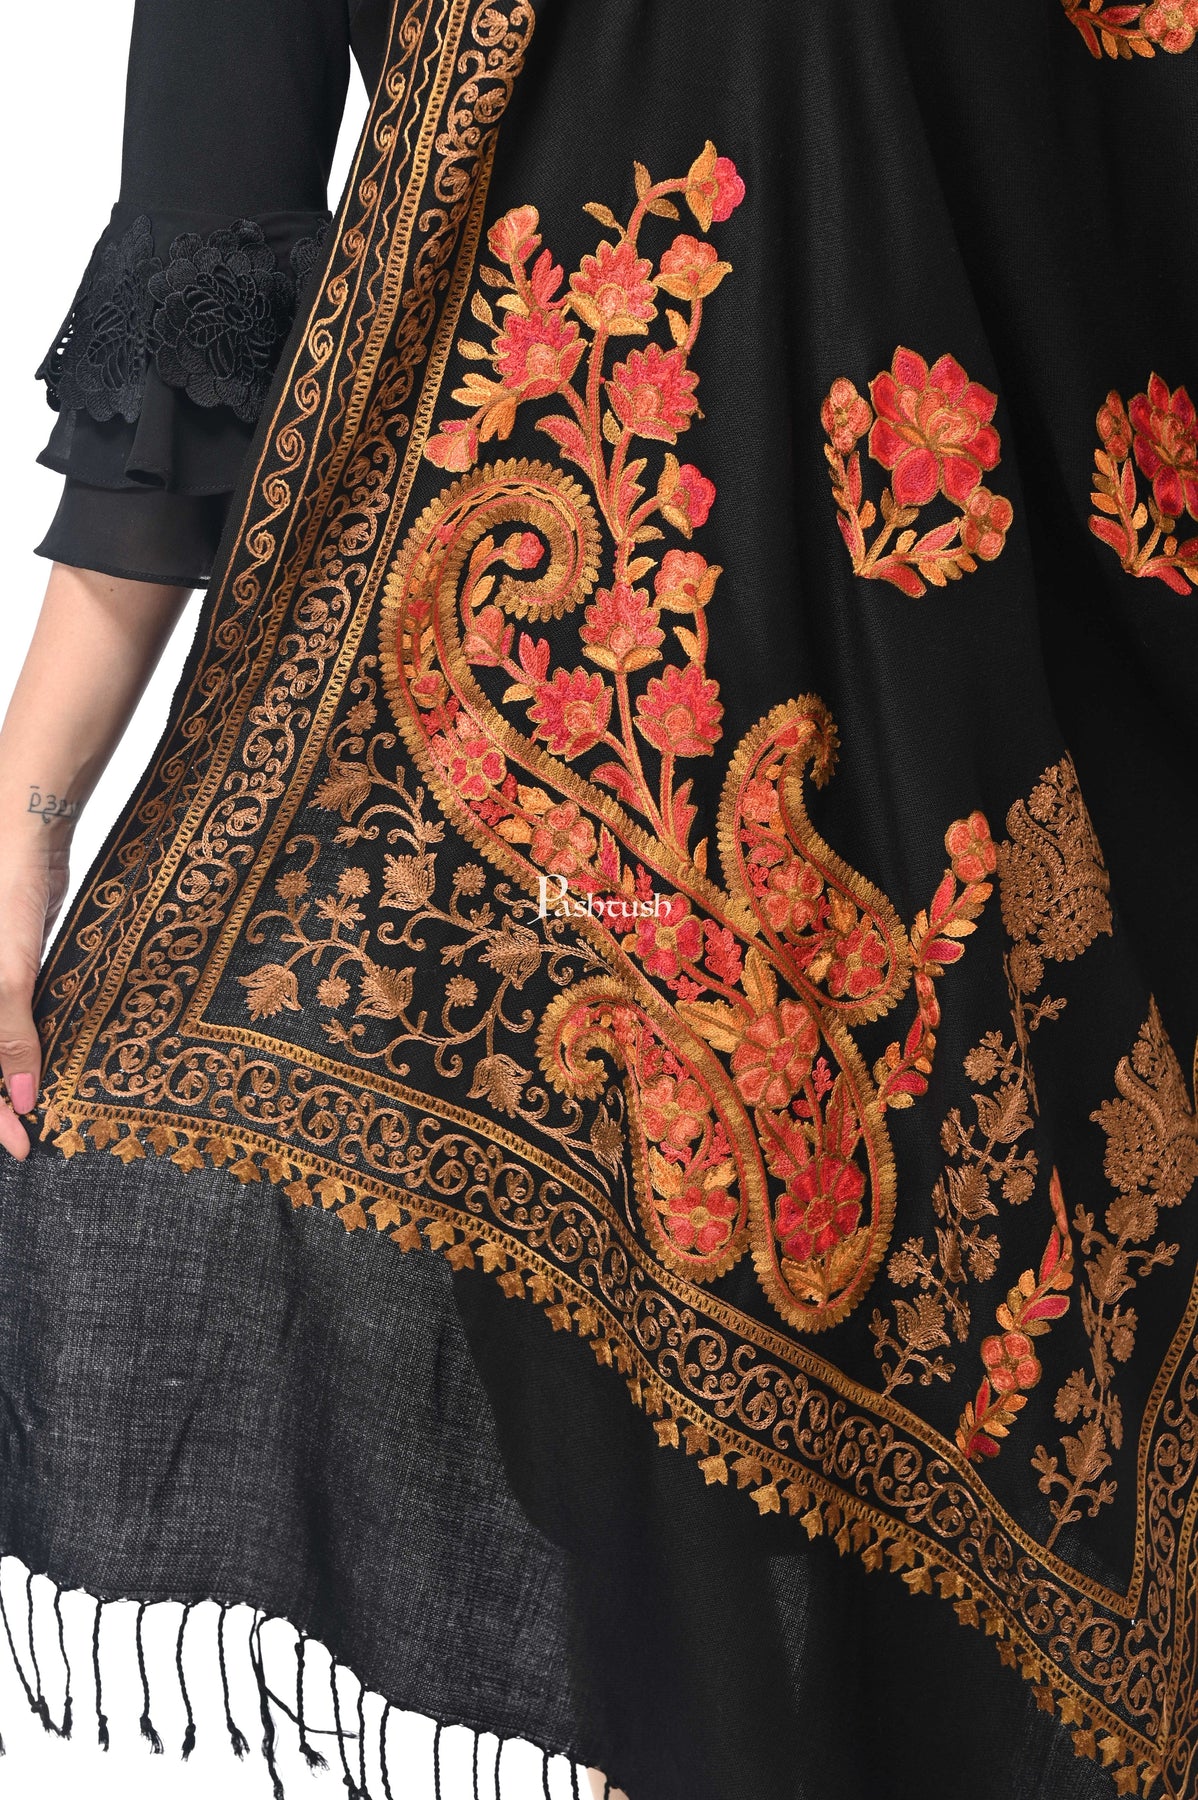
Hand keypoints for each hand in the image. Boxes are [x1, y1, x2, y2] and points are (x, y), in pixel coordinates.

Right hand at [0, 849, 68, 1159]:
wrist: (23, 833)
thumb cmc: (2, 896)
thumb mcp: (6, 977)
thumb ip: (9, 1040)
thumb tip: (22, 1102)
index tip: (18, 1147)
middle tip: (29, 1138)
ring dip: (10, 1078)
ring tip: (38, 1113)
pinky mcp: (7, 969)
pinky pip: (10, 1018)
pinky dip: (23, 1046)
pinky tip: (45, 1067)